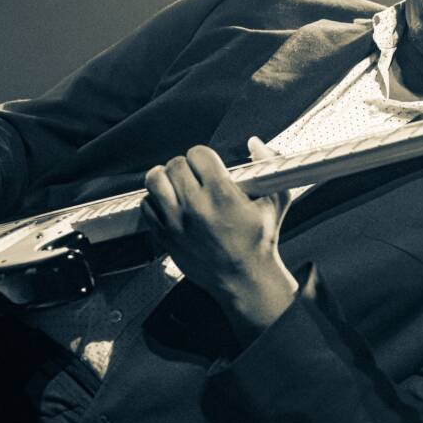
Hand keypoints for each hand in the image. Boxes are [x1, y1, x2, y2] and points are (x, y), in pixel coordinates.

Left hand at [141, 137, 297, 340]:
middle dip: (185, 166)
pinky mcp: (165, 237)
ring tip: (175, 183)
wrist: (244, 279)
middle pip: (175, 165)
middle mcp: (196, 207)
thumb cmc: (260, 241)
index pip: (197, 154)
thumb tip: (255, 143)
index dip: (203, 156)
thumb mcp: (276, 200)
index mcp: (222, 195)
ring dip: (164, 177)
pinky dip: (155, 200)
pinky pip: (146, 205)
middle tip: (194, 176)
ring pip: (154, 181)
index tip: (209, 166)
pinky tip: (170, 204)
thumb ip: (269, 165)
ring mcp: (177, 223)